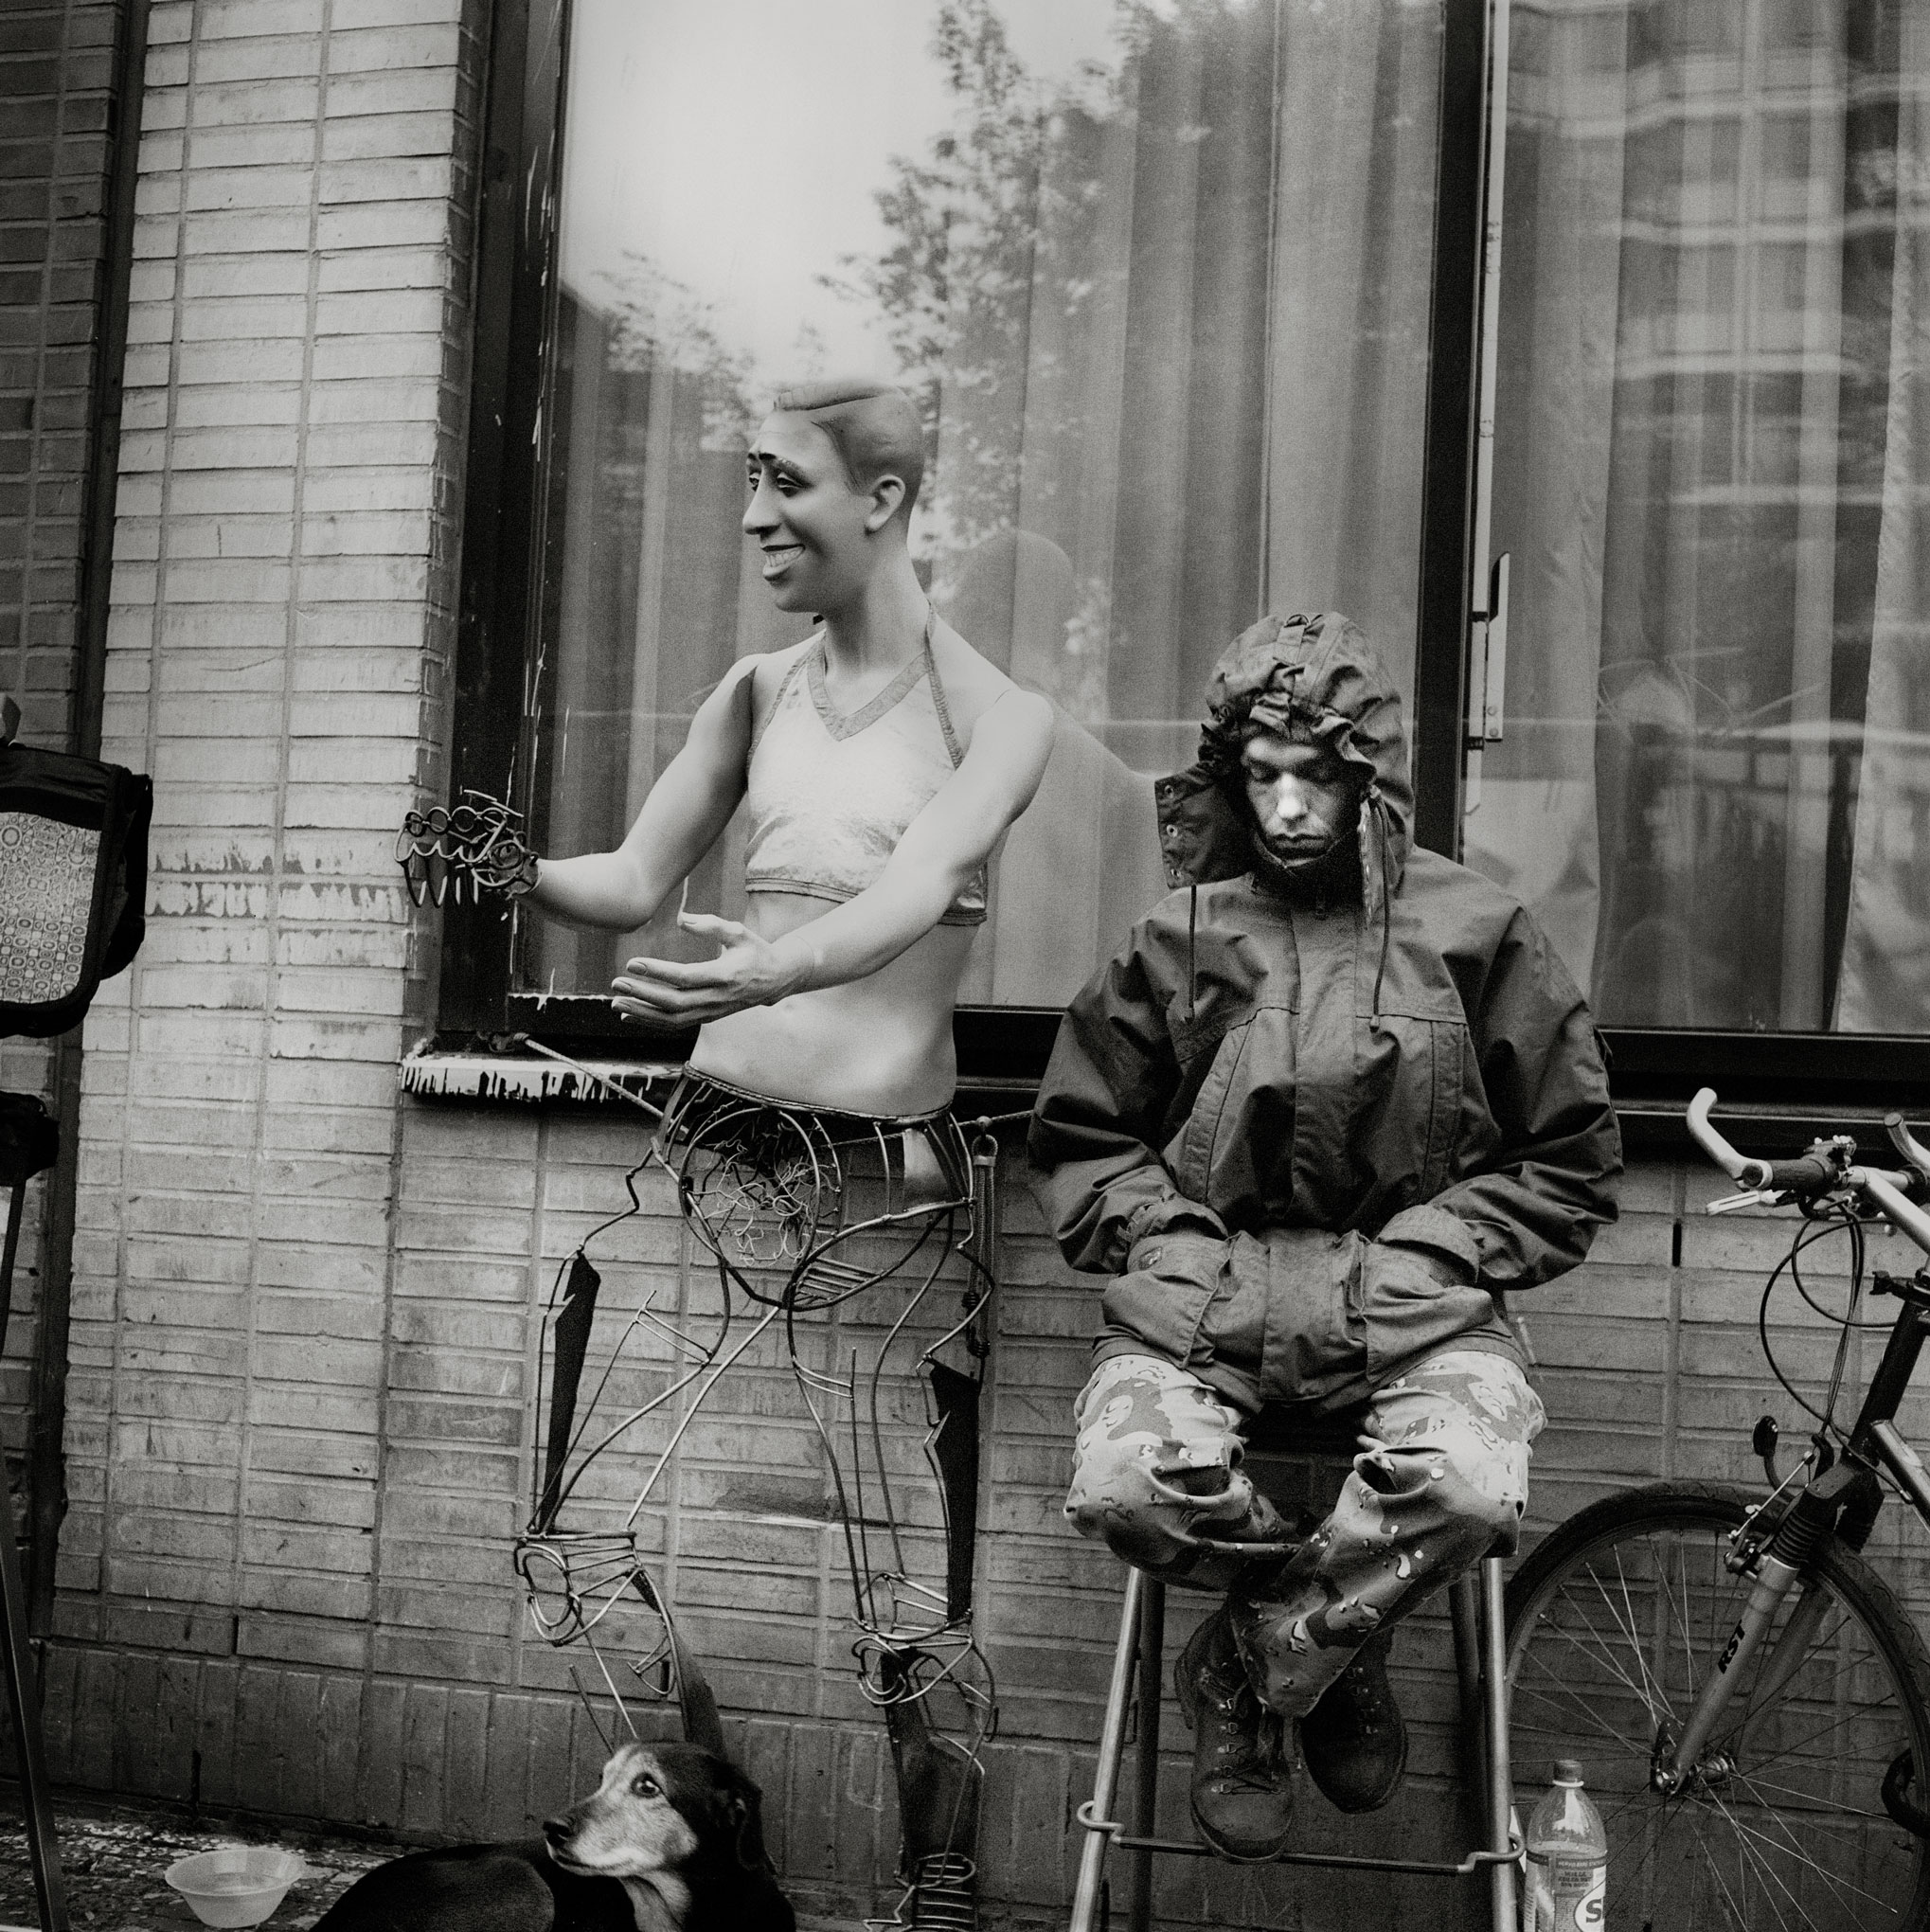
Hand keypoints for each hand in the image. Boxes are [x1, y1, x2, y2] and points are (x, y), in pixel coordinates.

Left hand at [610, 911, 812, 1025]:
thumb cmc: (755, 950)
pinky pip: (676, 1024)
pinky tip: (629, 1015)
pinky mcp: (707, 1018)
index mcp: (725, 975)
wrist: (776, 980)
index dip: (657, 972)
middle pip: (674, 1002)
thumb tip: (680, 918)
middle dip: (642, 995)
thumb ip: (710, 925)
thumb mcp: (738, 932)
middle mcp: (717, 998)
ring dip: (642, 1013)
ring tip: (616, 1003)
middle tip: (617, 984)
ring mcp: (712, 1012)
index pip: (685, 977)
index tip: (633, 963)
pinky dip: (651, 1022)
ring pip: (672, 1020)